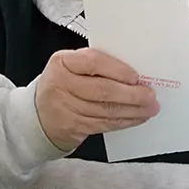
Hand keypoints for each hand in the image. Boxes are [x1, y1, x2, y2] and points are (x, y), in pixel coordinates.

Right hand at [35, 48, 159, 151]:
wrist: (37, 112)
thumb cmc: (64, 83)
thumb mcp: (73, 66)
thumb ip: (98, 64)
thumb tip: (136, 70)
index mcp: (62, 62)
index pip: (93, 62)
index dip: (117, 70)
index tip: (136, 77)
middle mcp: (60, 84)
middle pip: (102, 90)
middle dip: (131, 95)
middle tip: (150, 96)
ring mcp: (64, 108)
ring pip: (105, 110)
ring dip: (133, 110)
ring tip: (150, 108)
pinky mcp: (72, 127)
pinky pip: (103, 124)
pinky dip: (124, 121)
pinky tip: (137, 118)